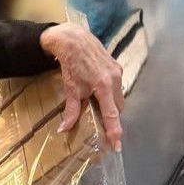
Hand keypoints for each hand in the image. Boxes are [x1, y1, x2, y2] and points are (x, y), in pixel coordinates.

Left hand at [39, 23, 124, 151]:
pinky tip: (100, 92)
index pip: (112, 116)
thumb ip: (71, 111)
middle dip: (112, 118)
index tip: (116, 145)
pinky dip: (111, 93)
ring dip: (112, 105)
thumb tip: (64, 129)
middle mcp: (115, 79)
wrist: (74, 39)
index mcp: (104, 86)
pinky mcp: (117, 66)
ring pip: (119, 97)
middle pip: (118, 108)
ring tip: (99, 106)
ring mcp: (118, 71)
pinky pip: (118, 86)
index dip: (114, 132)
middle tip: (103, 126)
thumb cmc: (72, 63)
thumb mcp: (71, 89)